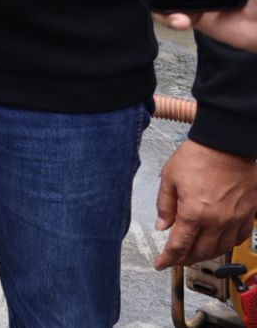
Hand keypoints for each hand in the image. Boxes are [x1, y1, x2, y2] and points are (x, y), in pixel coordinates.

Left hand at [153, 140, 256, 267]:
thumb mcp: (170, 177)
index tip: (160, 263)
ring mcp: (235, 219)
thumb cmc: (200, 156)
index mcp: (194, 213)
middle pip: (200, 252)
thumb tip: (162, 225)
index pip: (179, 246)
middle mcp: (217, 221)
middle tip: (175, 259)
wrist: (228, 143)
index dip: (168, 258)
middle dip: (185, 259)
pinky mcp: (249, 214)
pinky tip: (219, 241)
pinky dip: (227, 244)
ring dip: (205, 254)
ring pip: (220, 249)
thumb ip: (165, 204)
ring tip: (194, 252)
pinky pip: (240, 237)